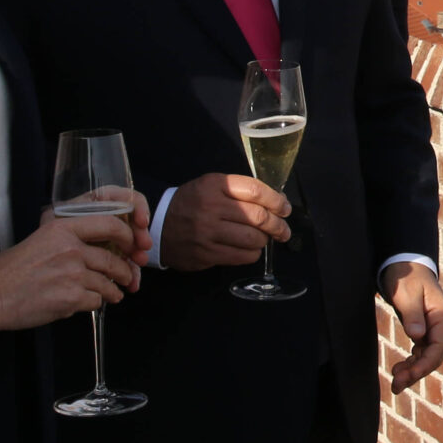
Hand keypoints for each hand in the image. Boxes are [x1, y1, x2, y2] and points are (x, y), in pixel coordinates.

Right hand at [0, 194, 148, 334]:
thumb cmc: (12, 269)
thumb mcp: (42, 239)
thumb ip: (71, 240)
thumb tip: (100, 248)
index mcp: (63, 229)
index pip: (111, 224)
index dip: (128, 236)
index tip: (132, 246)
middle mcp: (71, 248)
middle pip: (113, 259)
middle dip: (125, 271)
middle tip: (128, 276)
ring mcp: (73, 274)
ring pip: (108, 283)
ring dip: (113, 290)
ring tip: (114, 293)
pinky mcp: (71, 298)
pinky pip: (96, 301)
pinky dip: (96, 303)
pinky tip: (91, 303)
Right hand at [161, 173, 291, 270]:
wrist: (157, 225)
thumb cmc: (192, 203)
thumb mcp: (211, 186)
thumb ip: (240, 191)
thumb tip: (277, 202)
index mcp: (214, 185)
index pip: (255, 190)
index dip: (276, 201)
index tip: (285, 208)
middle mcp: (211, 207)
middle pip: (258, 217)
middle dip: (277, 225)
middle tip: (284, 230)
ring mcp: (208, 233)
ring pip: (253, 239)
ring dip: (265, 240)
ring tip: (265, 239)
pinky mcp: (206, 254)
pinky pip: (242, 256)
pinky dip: (253, 253)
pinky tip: (251, 249)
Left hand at [382, 262, 442, 394]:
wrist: (403, 264)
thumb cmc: (406, 276)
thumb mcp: (407, 293)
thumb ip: (412, 314)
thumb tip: (417, 336)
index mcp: (441, 315)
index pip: (439, 346)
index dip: (425, 364)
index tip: (409, 375)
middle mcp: (439, 324)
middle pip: (433, 356)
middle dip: (417, 372)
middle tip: (396, 385)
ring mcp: (431, 328)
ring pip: (426, 357)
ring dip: (413, 371)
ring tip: (395, 383)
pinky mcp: (422, 330)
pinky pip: (420, 352)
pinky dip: (411, 363)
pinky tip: (399, 369)